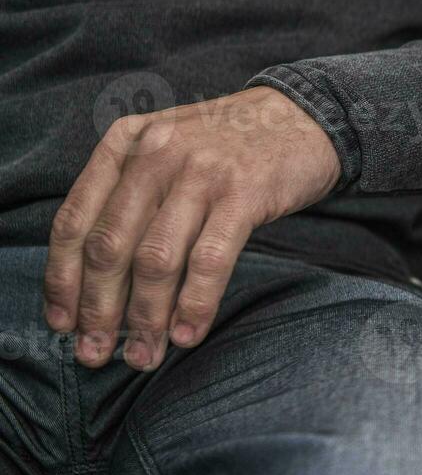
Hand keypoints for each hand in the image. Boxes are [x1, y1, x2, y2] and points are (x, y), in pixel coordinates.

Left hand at [44, 86, 341, 369]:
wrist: (305, 117)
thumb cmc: (233, 146)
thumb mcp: (167, 150)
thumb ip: (132, 192)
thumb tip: (102, 276)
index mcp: (125, 144)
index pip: (75, 220)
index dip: (63, 279)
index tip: (62, 323)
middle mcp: (155, 155)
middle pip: (110, 246)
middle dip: (100, 310)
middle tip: (97, 353)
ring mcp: (200, 173)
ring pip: (156, 259)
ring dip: (146, 317)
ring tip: (145, 356)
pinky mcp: (244, 194)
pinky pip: (209, 261)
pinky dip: (195, 304)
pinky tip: (188, 334)